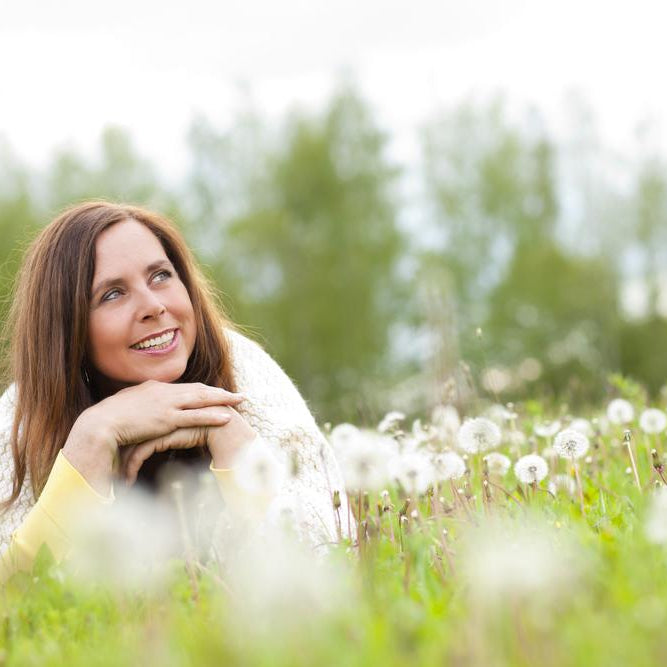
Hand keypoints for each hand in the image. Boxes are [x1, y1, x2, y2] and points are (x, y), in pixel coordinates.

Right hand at [63, 381, 243, 493]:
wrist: (99, 424)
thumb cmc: (109, 420)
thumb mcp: (128, 406)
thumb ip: (142, 405)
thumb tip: (147, 409)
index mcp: (155, 388)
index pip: (186, 388)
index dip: (204, 391)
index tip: (219, 392)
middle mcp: (164, 392)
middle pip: (199, 390)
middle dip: (220, 392)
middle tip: (239, 395)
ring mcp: (166, 404)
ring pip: (202, 399)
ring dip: (223, 400)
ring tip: (240, 402)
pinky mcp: (167, 418)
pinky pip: (195, 416)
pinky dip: (212, 416)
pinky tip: (227, 417)